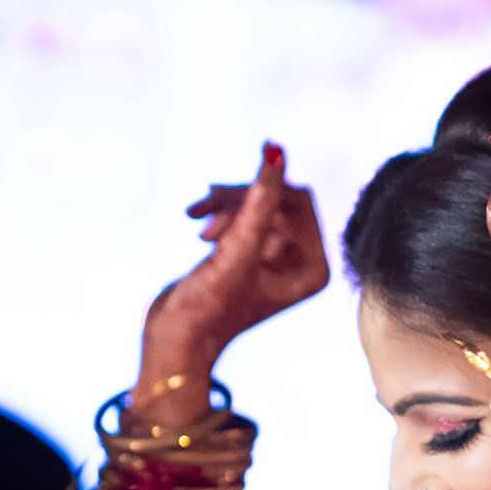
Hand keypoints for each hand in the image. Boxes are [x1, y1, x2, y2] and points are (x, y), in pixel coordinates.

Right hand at [138, 143, 329, 409]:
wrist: (176, 339)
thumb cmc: (210, 307)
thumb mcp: (238, 249)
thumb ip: (259, 200)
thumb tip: (276, 150)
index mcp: (313, 268)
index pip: (300, 201)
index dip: (264, 189)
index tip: (223, 195)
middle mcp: (301, 264)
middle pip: (278, 201)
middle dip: (242, 200)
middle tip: (206, 204)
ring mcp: (276, 261)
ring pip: (257, 206)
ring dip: (227, 207)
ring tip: (200, 222)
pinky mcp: (251, 258)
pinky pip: (244, 219)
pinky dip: (221, 218)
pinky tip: (199, 228)